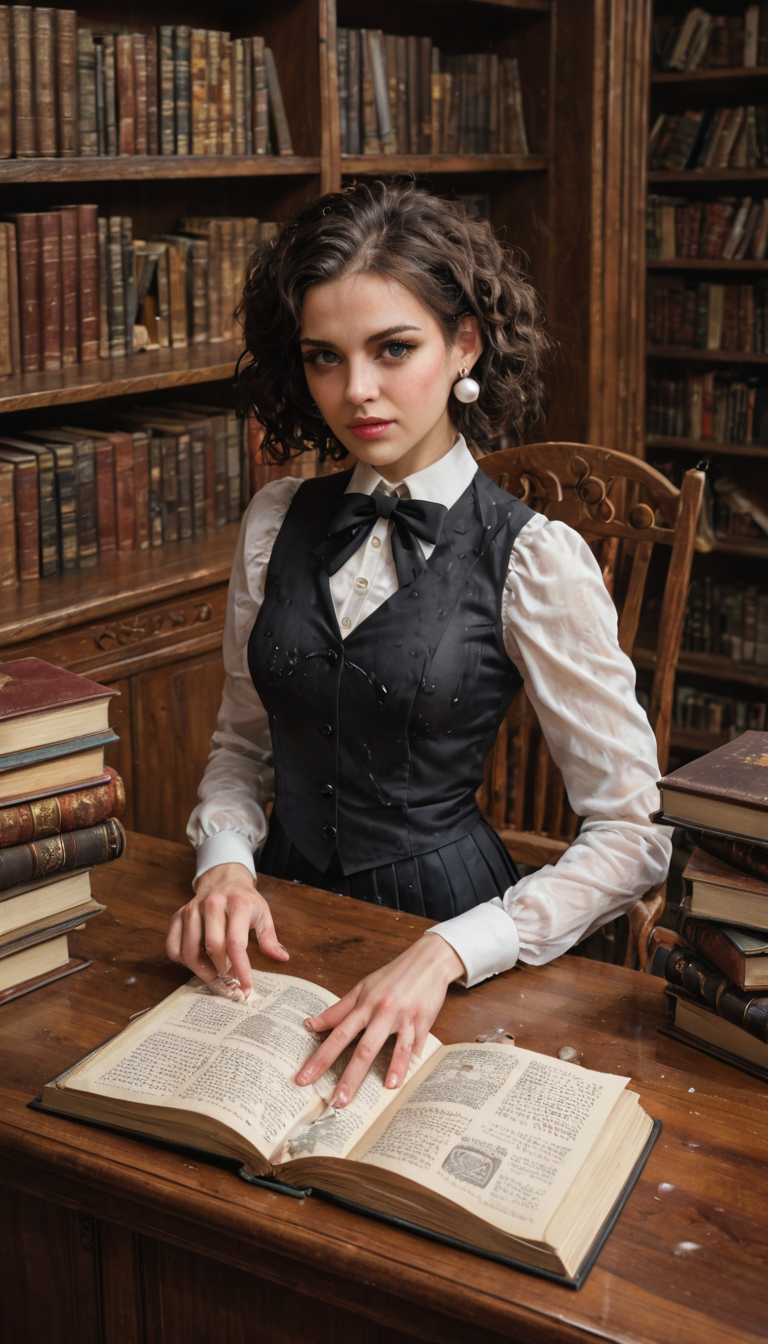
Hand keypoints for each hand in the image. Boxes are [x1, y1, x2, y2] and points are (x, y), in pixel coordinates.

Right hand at [166, 862, 288, 993]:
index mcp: (237, 904)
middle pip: (212, 948)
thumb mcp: (263, 914)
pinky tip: (197, 962)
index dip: (241, 969)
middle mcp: (212, 904)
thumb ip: (270, 938)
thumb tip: (281, 958)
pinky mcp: (178, 915)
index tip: (245, 987)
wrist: (223, 878)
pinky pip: (173, 947)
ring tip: (215, 974)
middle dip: (222, 971)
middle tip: (230, 981)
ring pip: (190, 950)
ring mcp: (192, 909)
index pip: (236, 943)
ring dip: (202, 970)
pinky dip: (183, 962)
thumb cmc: (244, 900)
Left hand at [295, 934, 464, 1105]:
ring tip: (383, 1091)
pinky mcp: (423, 1020)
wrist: (427, 959)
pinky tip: (402, 1079)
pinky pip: (416, 1044)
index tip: (304, 1079)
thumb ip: (338, 1009)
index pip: (337, 1035)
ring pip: (394, 1047)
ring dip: (386, 1070)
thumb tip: (311, 1024)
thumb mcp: (362, 988)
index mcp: (364, 1004)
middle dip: (349, 1076)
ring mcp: (403, 1016)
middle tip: (336, 1101)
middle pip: (363, 1047)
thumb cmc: (393, 975)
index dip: (320, 1059)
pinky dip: (410, 1061)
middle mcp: (381, 1011)